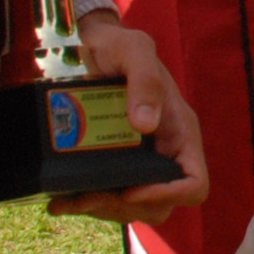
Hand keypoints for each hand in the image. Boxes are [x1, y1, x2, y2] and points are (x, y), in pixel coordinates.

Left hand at [55, 14, 210, 224]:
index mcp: (179, 132)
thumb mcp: (134, 51)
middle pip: (160, 205)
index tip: (132, 189)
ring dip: (100, 209)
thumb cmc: (119, 45)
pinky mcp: (114, 162)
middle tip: (89, 196)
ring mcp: (140, 160)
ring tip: (67, 200)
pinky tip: (59, 200)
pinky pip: (107, 196)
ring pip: (132, 208)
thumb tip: (145, 124)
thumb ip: (144, 81)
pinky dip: (83, 203)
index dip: (169, 194)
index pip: (195, 183)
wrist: (92, 46)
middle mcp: (164, 152)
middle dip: (124, 207)